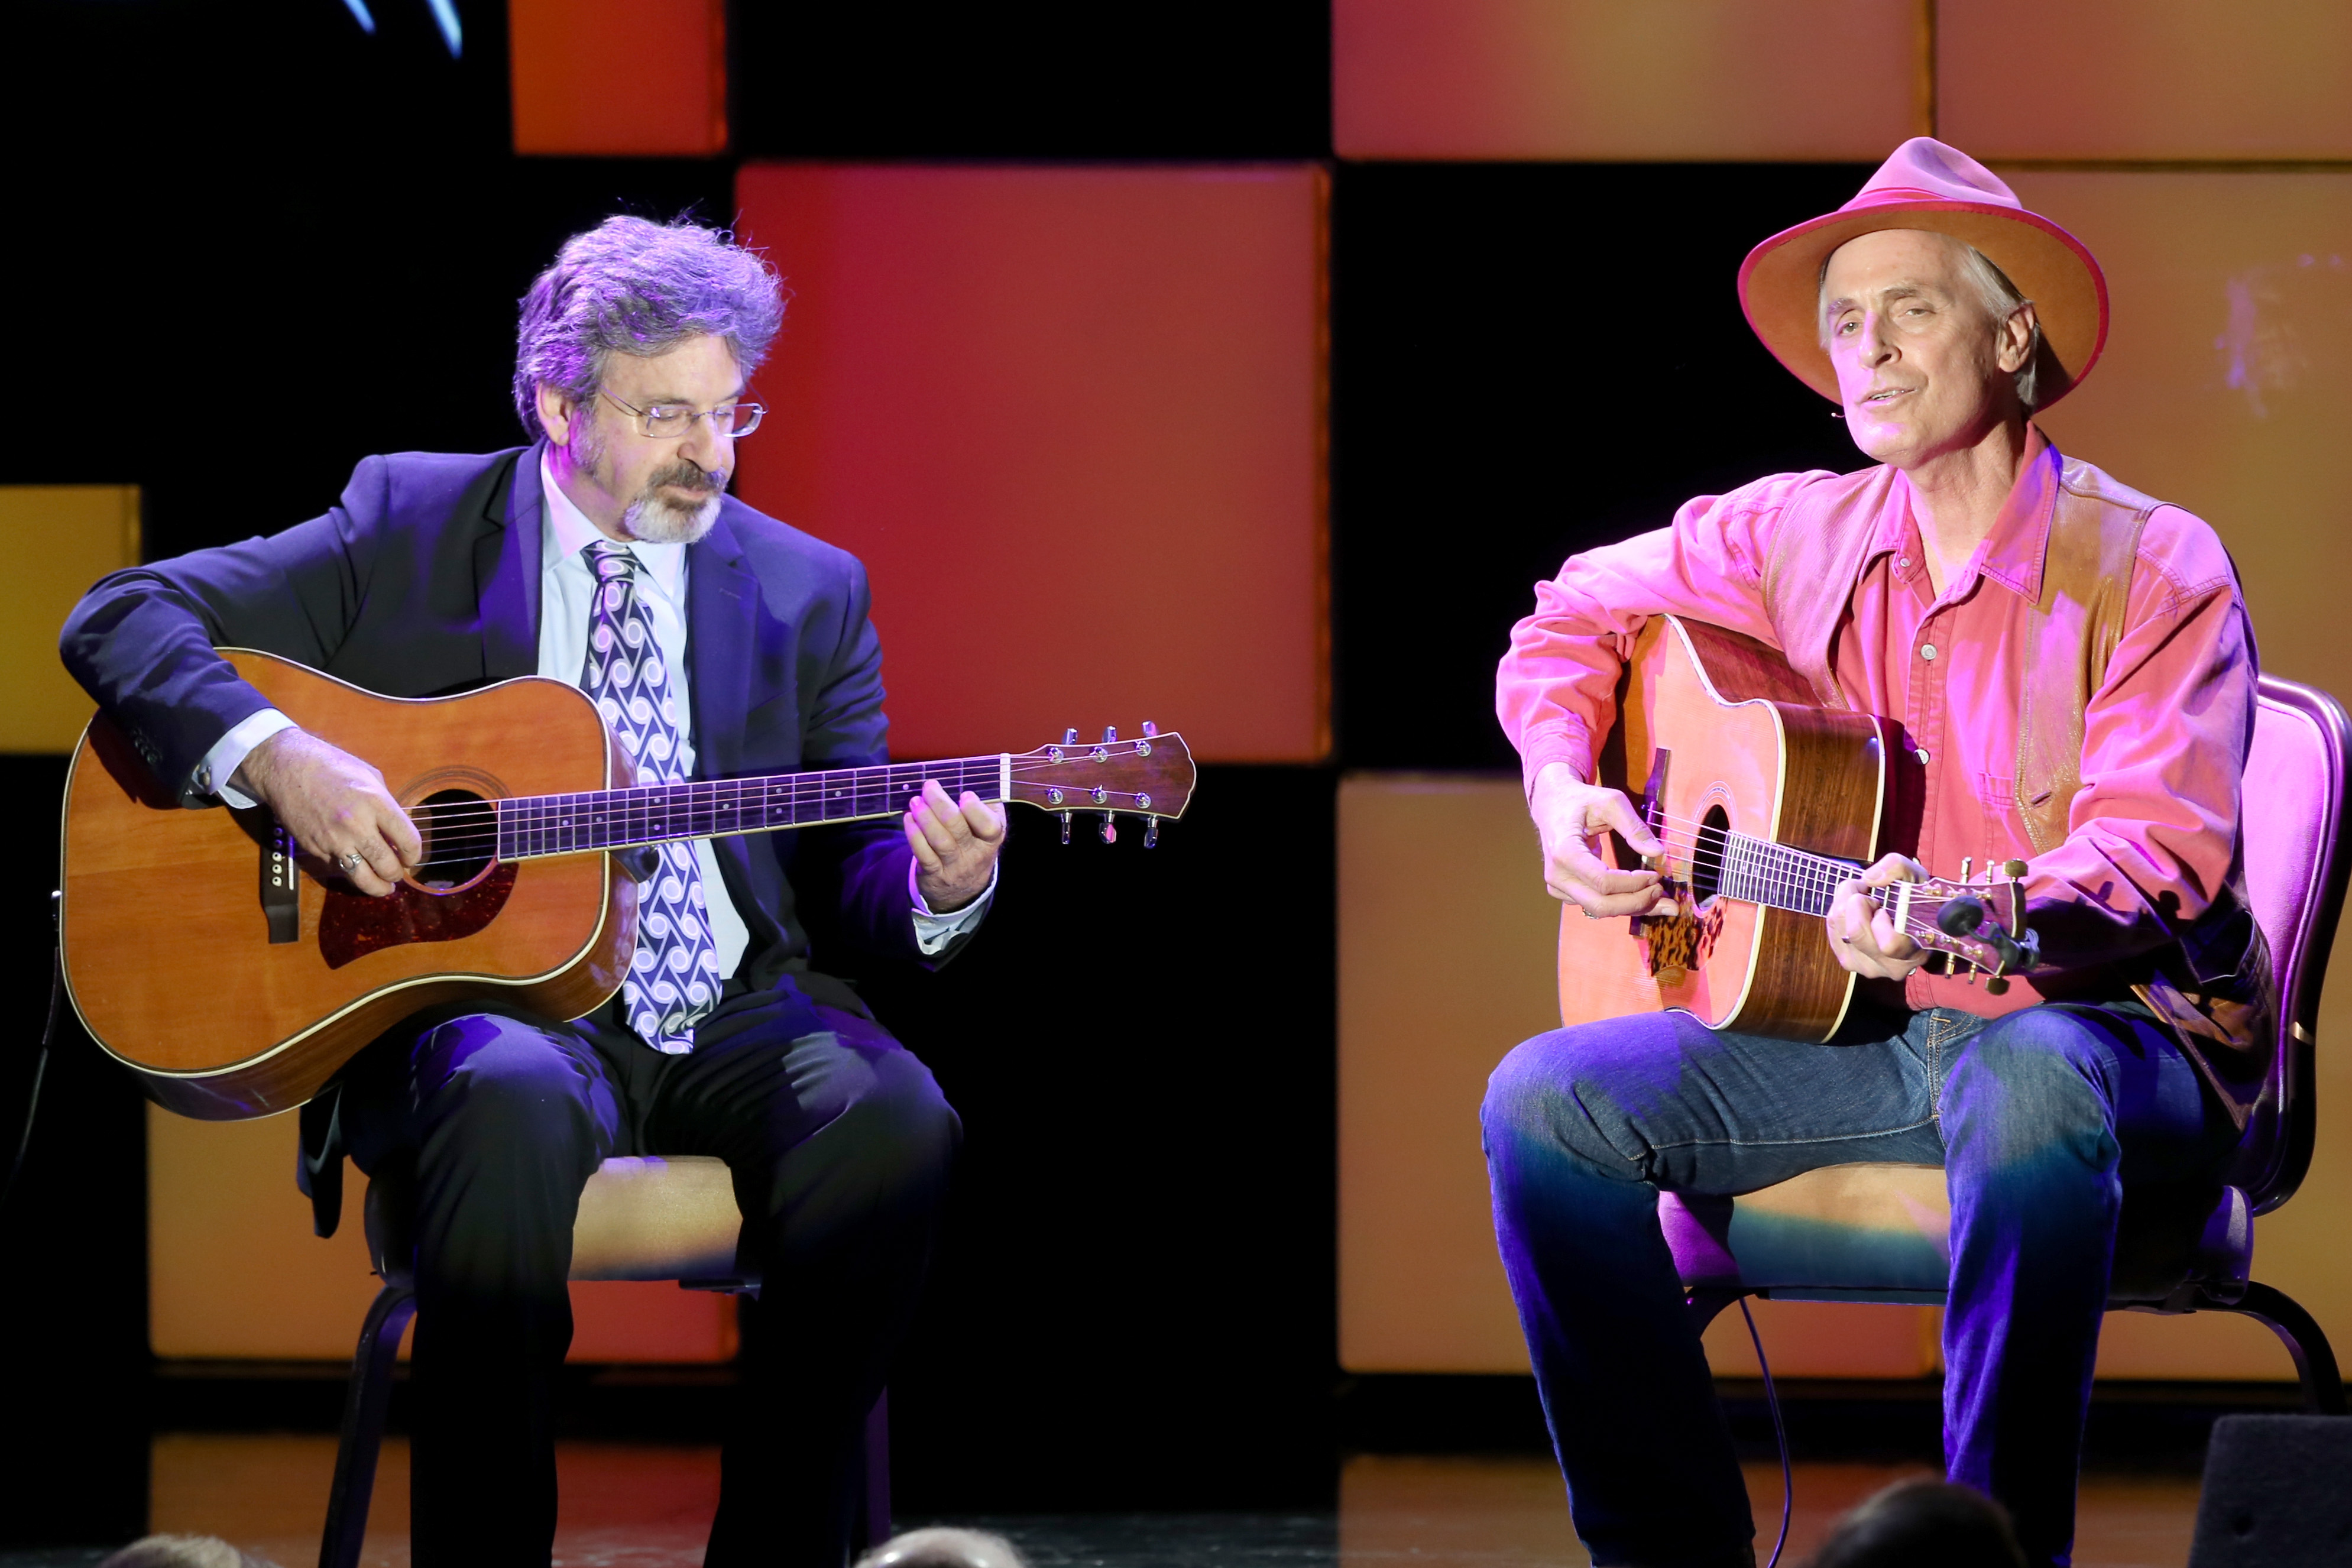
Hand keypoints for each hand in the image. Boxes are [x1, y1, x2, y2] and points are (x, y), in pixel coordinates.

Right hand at [232, 728, 421, 897]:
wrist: (286, 767)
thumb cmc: (331, 766)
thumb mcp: (369, 776)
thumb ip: (386, 804)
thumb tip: (397, 829)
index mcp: (375, 803)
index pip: (408, 841)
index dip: (414, 855)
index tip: (412, 858)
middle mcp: (356, 825)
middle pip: (386, 866)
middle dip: (396, 874)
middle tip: (398, 873)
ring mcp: (333, 840)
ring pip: (362, 878)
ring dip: (377, 887)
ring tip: (384, 887)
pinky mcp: (314, 848)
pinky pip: (338, 868)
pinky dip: (350, 871)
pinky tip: (356, 866)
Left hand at [905, 778, 1006, 913]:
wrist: (964, 888)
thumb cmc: (974, 845)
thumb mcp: (986, 829)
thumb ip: (982, 805)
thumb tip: (962, 776)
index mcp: (992, 838)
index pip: (989, 826)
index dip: (976, 810)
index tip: (964, 794)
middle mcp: (975, 854)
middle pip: (957, 828)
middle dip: (940, 803)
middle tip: (929, 786)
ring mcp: (954, 866)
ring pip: (939, 840)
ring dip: (925, 817)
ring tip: (915, 801)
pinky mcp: (934, 873)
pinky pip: (922, 854)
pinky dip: (913, 834)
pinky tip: (909, 818)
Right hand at [1530, 761, 1678, 919]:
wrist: (1552, 805)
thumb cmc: (1581, 801)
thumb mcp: (1611, 802)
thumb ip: (1634, 827)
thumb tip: (1658, 853)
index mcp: (1565, 852)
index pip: (1603, 881)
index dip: (1634, 883)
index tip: (1656, 874)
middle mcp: (1557, 875)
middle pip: (1602, 905)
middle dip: (1637, 902)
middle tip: (1662, 892)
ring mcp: (1558, 886)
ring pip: (1600, 910)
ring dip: (1633, 907)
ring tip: (1660, 898)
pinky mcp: (1563, 892)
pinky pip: (1595, 906)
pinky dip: (1621, 904)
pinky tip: (1640, 896)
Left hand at [1826, 852, 1932, 977]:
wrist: (1909, 921)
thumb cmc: (1914, 900)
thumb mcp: (1914, 876)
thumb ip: (1897, 868)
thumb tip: (1869, 879)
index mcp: (1914, 951)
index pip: (1890, 943)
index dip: (1881, 916)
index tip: (1885, 905)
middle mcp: (1892, 966)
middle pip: (1856, 931)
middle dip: (1858, 901)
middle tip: (1872, 898)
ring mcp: (1868, 967)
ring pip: (1838, 926)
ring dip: (1847, 905)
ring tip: (1866, 905)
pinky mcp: (1849, 962)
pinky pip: (1831, 929)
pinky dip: (1839, 914)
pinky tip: (1856, 914)